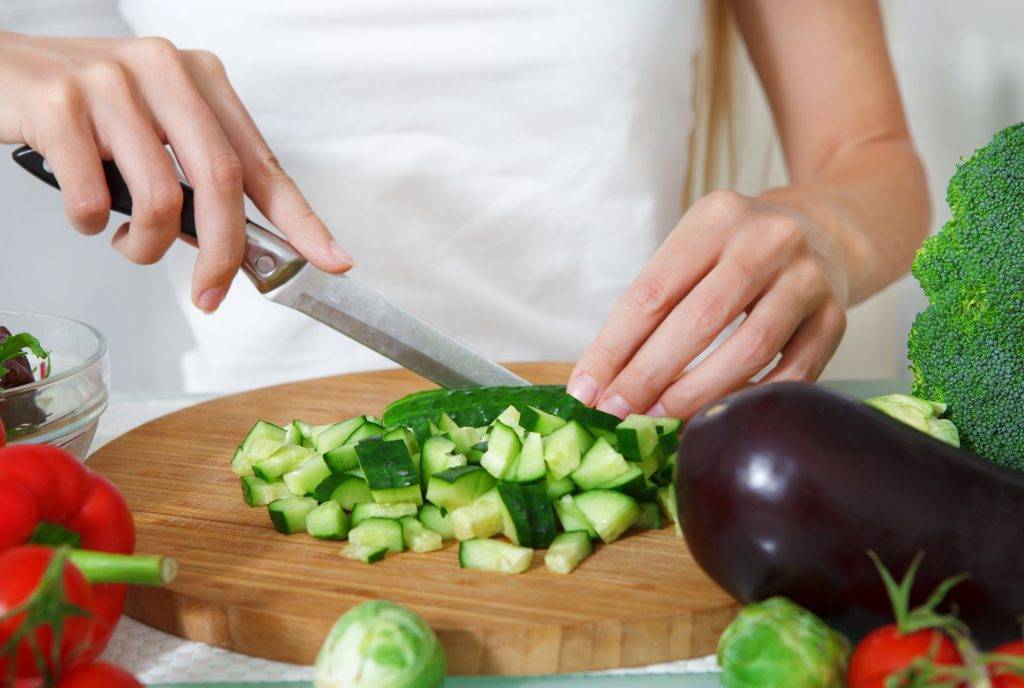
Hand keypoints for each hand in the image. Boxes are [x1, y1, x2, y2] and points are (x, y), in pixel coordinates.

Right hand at [0, 32, 351, 311]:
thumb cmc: (85, 113)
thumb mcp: (155, 130)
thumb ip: (200, 176)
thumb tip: (245, 249)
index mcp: (201, 78)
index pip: (262, 162)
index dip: (301, 219)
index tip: (331, 260)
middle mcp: (164, 69)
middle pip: (221, 182)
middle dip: (223, 254)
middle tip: (211, 294)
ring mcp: (110, 80)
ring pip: (160, 199)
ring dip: (146, 246)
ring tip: (128, 241)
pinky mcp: (57, 101)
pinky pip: (95, 199)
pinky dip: (92, 225)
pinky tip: (84, 211)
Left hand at [568, 190, 849, 419]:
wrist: (825, 231)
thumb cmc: (736, 252)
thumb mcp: (693, 250)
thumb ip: (654, 305)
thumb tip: (602, 381)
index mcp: (716, 218)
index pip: (653, 291)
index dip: (615, 347)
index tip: (587, 391)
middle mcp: (767, 239)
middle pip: (700, 318)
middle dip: (649, 374)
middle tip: (616, 413)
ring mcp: (808, 277)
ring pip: (750, 346)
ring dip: (698, 392)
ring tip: (660, 420)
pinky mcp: (836, 316)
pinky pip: (794, 371)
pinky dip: (751, 398)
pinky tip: (717, 415)